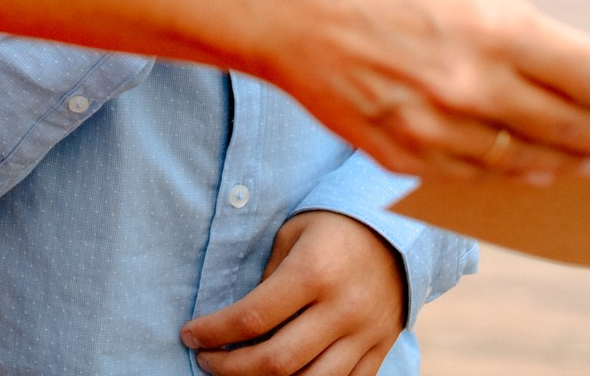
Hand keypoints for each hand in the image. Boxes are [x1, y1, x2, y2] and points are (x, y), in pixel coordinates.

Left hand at [184, 212, 402, 375]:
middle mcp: (341, 310)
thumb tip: (238, 324)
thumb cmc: (332, 228)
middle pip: (276, 361)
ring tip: (238, 374)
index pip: (252, 317)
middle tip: (205, 360)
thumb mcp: (291, 236)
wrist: (399, 231)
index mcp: (313, 273)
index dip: (214, 332)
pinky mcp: (379, 350)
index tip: (189, 335)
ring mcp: (364, 335)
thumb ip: (267, 280)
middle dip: (229, 367)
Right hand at [242, 0, 589, 182]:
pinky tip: (530, 169)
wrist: (276, 2)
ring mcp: (433, 124)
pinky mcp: (399, 151)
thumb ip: (511, 29)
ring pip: (524, 160)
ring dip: (569, 163)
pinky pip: (471, 173)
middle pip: (570, 127)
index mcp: (490, 25)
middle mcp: (469, 82)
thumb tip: (565, 66)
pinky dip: (507, 172)